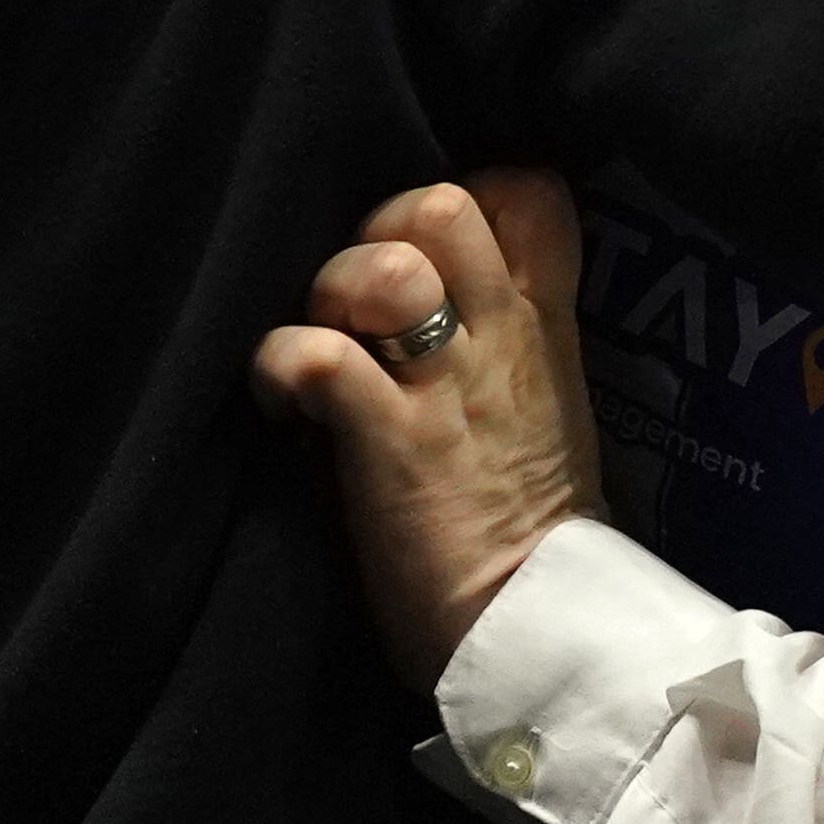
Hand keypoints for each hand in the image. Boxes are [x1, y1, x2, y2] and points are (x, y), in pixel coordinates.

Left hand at [252, 172, 599, 686]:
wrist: (537, 633)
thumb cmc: (525, 527)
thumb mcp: (542, 405)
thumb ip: (497, 335)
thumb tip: (416, 284)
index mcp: (542, 327)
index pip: (530, 191)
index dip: (466, 190)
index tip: (428, 247)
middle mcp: (500, 339)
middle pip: (441, 202)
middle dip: (378, 229)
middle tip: (359, 301)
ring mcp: (446, 389)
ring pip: (385, 269)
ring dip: (332, 293)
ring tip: (325, 346)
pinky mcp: (392, 445)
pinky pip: (320, 355)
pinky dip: (282, 365)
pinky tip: (281, 402)